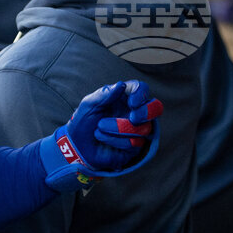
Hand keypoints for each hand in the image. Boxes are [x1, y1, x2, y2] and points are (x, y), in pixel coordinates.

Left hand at [40, 80, 161, 191]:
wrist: (76, 146)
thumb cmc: (83, 121)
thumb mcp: (89, 105)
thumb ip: (104, 95)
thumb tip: (121, 85)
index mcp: (124, 98)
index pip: (141, 89)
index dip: (141, 93)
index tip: (132, 102)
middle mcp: (134, 112)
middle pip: (156, 107)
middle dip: (146, 112)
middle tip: (133, 117)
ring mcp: (137, 130)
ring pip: (143, 127)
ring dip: (118, 128)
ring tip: (99, 128)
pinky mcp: (135, 146)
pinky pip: (134, 142)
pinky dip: (115, 140)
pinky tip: (102, 138)